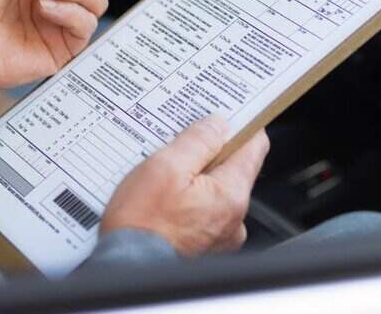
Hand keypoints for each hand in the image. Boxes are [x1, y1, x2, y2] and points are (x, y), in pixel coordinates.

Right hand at [101, 117, 269, 255]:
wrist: (124, 267)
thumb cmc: (141, 225)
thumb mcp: (165, 167)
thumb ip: (197, 142)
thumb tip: (218, 124)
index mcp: (231, 194)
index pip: (255, 146)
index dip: (241, 124)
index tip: (225, 113)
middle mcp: (234, 217)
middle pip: (233, 167)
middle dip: (208, 152)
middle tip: (179, 144)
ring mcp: (221, 233)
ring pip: (216, 188)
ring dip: (195, 176)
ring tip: (165, 174)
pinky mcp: (205, 244)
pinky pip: (204, 209)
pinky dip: (189, 199)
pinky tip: (164, 196)